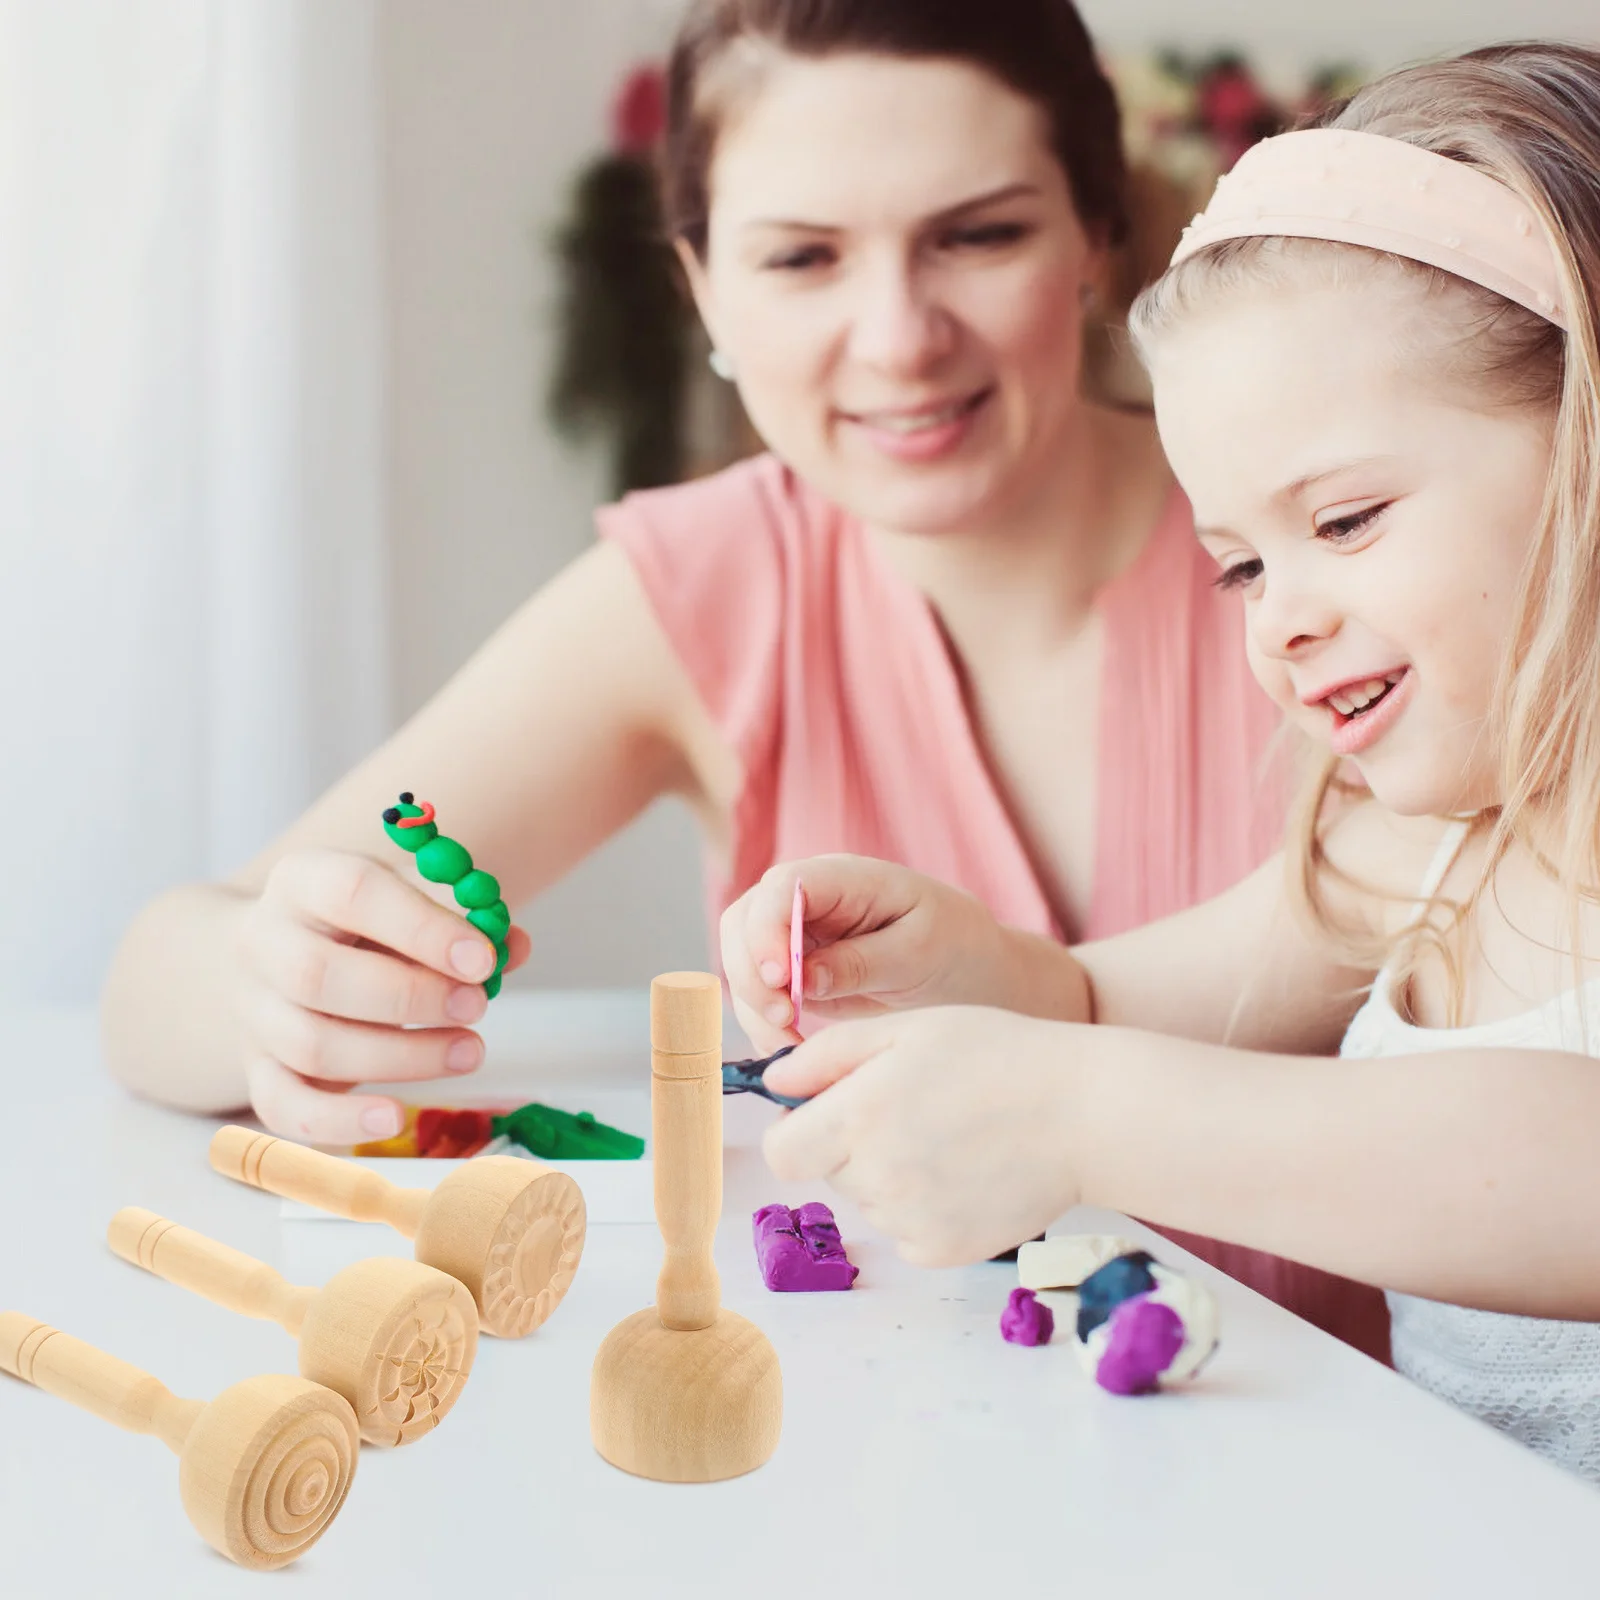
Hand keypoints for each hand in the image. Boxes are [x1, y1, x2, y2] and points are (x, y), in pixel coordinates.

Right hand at [231, 848, 530, 1143]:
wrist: (279, 957)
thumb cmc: (366, 924)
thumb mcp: (410, 899)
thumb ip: (464, 919)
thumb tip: (513, 945)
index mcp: (304, 881)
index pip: (352, 892)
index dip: (422, 927)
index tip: (484, 960)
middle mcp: (264, 942)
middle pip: (318, 974)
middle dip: (410, 997)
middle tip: (478, 1006)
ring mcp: (254, 1011)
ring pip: (311, 1045)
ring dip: (401, 1057)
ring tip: (470, 1052)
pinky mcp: (257, 1069)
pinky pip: (284, 1106)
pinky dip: (339, 1121)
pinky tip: (395, 1118)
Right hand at [719, 855, 1010, 1052]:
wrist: (969, 969)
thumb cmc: (953, 945)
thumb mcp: (917, 953)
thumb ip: (860, 962)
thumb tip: (802, 978)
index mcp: (844, 877)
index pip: (781, 888)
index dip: (767, 931)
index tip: (780, 981)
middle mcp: (807, 898)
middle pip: (744, 921)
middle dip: (751, 975)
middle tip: (784, 1022)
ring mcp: (794, 933)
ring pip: (741, 960)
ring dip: (753, 1006)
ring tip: (789, 1045)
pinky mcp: (793, 970)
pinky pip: (758, 993)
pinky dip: (762, 1022)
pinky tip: (788, 1048)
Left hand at [760, 1006, 1085, 1265]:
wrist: (1085, 1113)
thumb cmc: (997, 1054)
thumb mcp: (905, 1028)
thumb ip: (825, 1055)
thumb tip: (772, 1083)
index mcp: (857, 1118)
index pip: (781, 1152)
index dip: (796, 1129)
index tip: (828, 1111)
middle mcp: (876, 1178)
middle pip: (828, 1172)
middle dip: (851, 1143)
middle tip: (913, 1108)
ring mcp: (910, 1222)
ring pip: (868, 1201)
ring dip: (890, 1174)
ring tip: (951, 1134)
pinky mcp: (943, 1252)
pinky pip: (906, 1232)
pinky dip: (924, 1208)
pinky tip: (967, 1171)